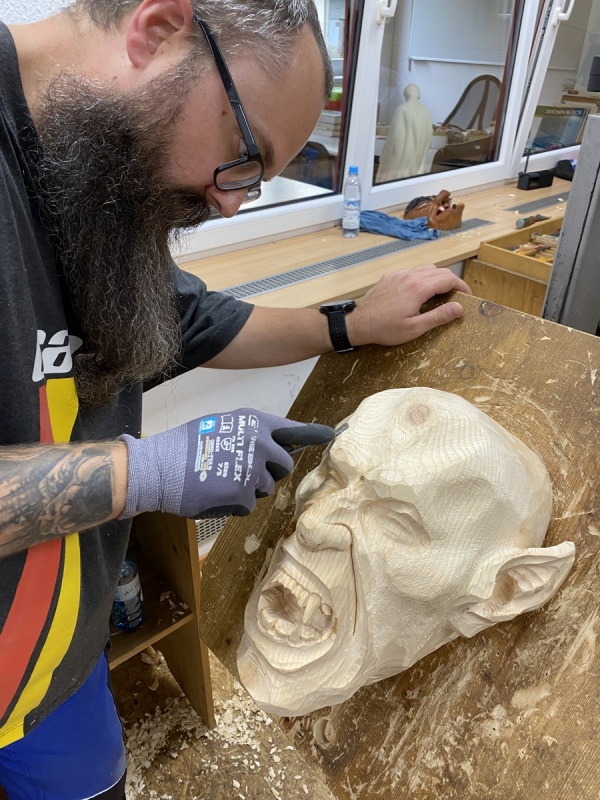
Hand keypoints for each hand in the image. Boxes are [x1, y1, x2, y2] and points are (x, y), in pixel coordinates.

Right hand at [119, 410, 334, 518]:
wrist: (159, 467)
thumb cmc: (186, 445)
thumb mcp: (222, 426)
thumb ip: (250, 435)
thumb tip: (272, 448)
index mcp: (255, 422)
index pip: (292, 430)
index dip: (313, 433)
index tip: (331, 434)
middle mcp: (260, 442)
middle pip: (285, 465)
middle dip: (269, 471)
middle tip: (242, 470)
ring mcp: (253, 469)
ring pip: (266, 488)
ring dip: (249, 489)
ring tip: (220, 479)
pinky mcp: (243, 493)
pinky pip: (249, 505)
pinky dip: (234, 504)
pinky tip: (214, 493)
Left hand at [347, 264, 470, 346]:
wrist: (359, 324)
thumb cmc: (385, 329)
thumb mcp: (415, 328)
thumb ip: (438, 316)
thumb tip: (459, 308)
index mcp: (418, 288)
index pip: (448, 279)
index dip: (461, 286)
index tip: (467, 296)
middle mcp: (410, 276)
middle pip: (439, 271)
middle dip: (451, 281)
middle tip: (456, 296)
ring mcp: (398, 275)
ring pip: (425, 268)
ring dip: (437, 278)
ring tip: (440, 293)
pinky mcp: (390, 277)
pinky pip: (411, 271)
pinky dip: (422, 277)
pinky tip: (419, 291)